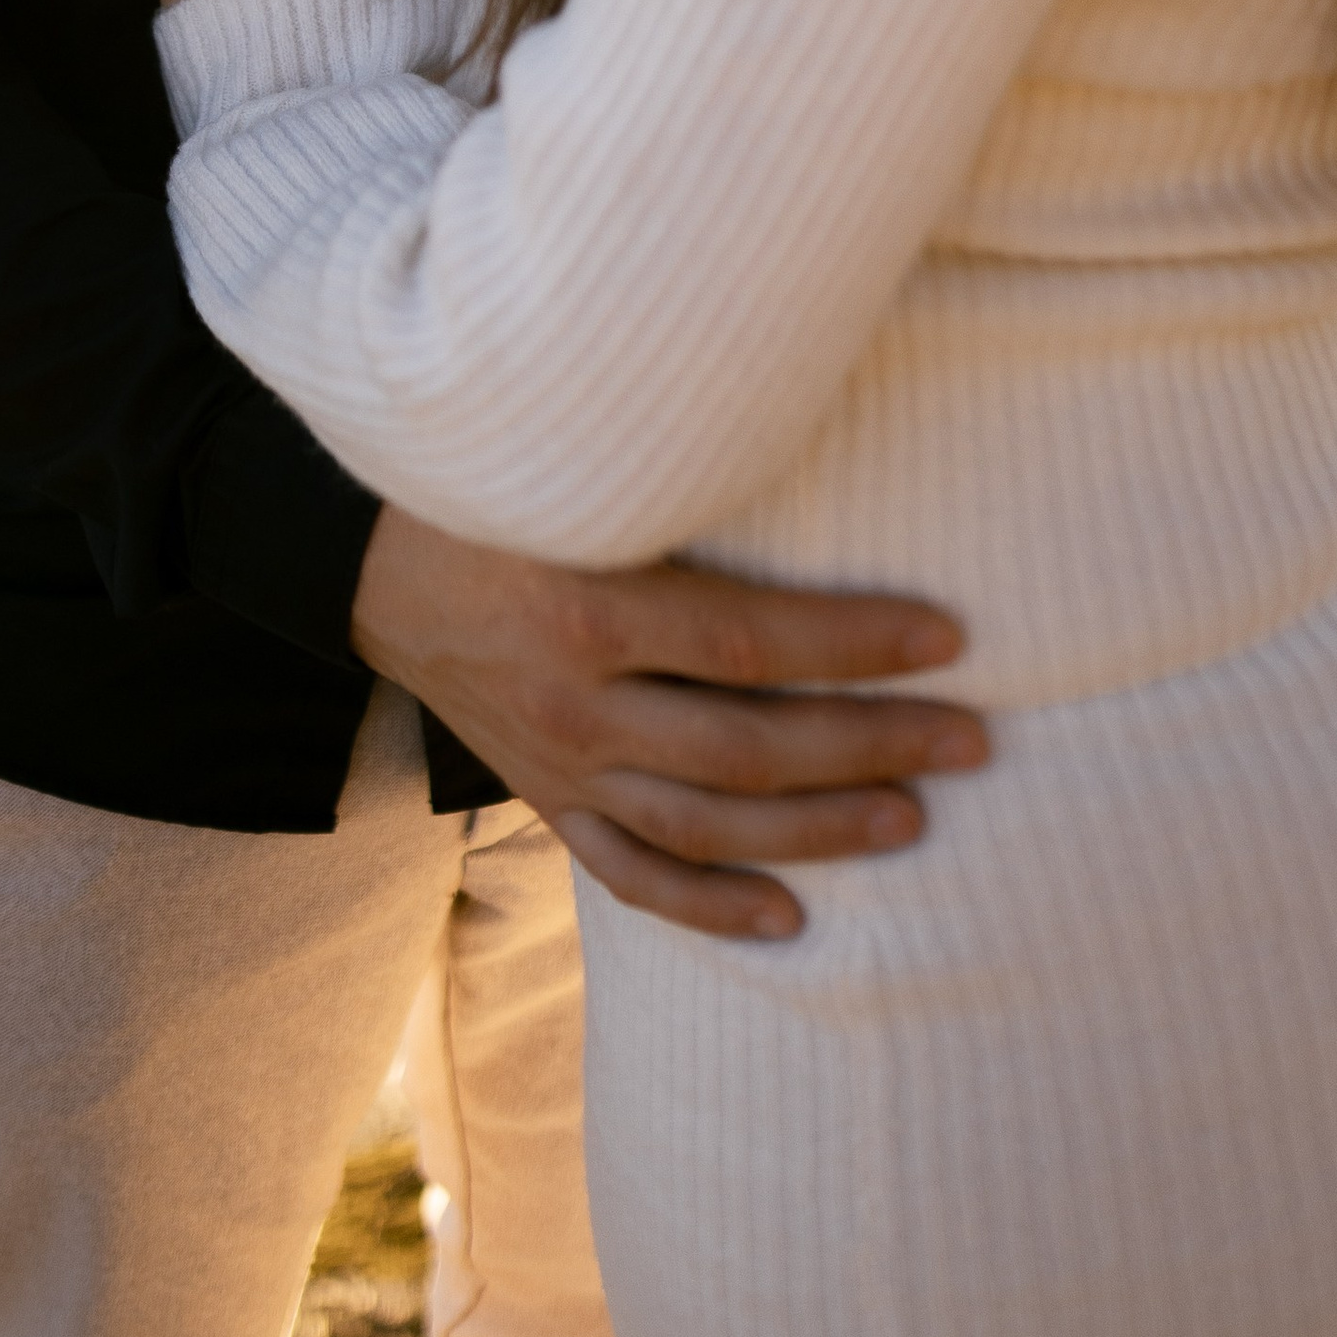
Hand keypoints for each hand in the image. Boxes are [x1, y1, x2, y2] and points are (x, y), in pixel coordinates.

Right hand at [351, 505, 987, 943]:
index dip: (857, 645)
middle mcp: (572, 702)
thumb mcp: (564, 464)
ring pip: (705, 825)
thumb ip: (670, 472)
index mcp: (584, 607)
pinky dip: (710, 905)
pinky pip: (631, 875)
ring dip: (818, 832)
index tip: (953, 638)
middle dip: (872, 746)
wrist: (363, 562)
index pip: (750, 642)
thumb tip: (797, 418)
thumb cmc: (484, 481)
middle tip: (974, 741)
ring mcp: (556, 763)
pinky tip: (790, 918)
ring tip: (915, 819)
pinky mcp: (543, 796)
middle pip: (747, 749)